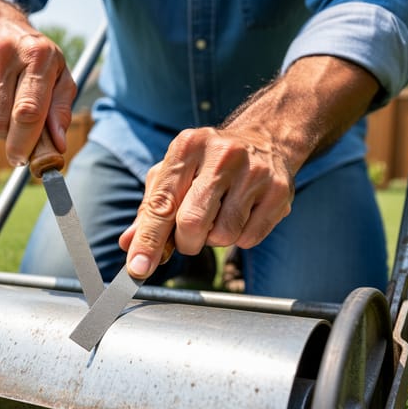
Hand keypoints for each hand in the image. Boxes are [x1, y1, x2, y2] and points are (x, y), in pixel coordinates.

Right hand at [0, 0, 75, 165]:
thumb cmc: (34, 58)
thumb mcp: (58, 75)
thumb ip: (61, 110)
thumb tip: (57, 146)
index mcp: (36, 56)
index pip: (28, 109)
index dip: (25, 141)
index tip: (23, 160)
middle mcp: (3, 55)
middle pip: (1, 122)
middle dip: (12, 137)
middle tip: (21, 132)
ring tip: (6, 104)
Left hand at [118, 55, 379, 279]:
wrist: (266, 139)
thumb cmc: (208, 163)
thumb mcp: (173, 175)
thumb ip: (150, 211)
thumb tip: (129, 245)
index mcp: (187, 147)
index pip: (162, 204)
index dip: (148, 241)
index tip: (138, 269)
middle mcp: (222, 154)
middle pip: (192, 224)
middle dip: (186, 242)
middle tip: (189, 236)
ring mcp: (254, 172)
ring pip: (223, 236)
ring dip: (214, 239)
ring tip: (219, 217)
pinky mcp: (279, 191)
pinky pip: (248, 239)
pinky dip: (239, 238)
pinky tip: (241, 215)